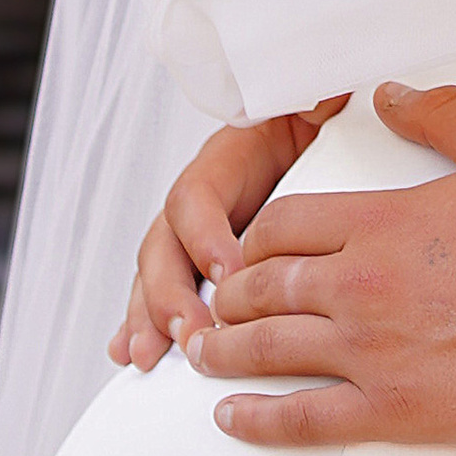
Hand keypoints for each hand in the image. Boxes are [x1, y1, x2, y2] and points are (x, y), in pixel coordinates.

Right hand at [107, 99, 346, 370]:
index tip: (231, 275)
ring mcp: (195, 230)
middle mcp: (202, 196)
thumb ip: (315, 101)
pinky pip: (164, 291)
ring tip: (148, 356)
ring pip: (156, 273)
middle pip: (165, 243)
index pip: (198, 196)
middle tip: (194, 333)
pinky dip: (144, 322)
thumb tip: (322, 100)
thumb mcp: (319, 103)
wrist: (318, 127)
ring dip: (149, 316)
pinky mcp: (201, 260)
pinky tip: (132, 351)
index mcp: (228, 156)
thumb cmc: (317, 117)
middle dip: (169, 293)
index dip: (206, 237)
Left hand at [180, 84, 455, 449]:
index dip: (254, 238)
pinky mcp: (392, 407)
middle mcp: (359, 283)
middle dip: (230, 295)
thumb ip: (440, 113)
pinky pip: (304, 418)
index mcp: (380, 221)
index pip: (282, 225)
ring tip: (203, 355)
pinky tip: (229, 418)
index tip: (248, 251)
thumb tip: (386, 93)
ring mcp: (370, 350)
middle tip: (216, 305)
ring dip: (225, 352)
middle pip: (262, 287)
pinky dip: (258, 420)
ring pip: (268, 350)